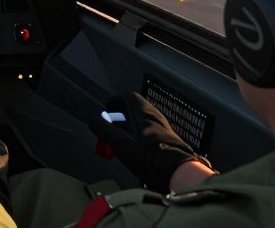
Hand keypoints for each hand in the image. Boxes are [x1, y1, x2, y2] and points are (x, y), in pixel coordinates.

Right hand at [89, 92, 209, 191]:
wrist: (181, 176)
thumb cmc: (152, 159)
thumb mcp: (122, 145)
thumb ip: (106, 132)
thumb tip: (93, 122)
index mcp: (146, 115)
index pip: (130, 98)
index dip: (116, 100)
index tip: (107, 106)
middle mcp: (158, 120)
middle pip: (138, 110)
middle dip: (121, 116)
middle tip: (111, 124)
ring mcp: (167, 132)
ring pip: (145, 123)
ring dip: (131, 128)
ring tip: (121, 140)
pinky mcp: (171, 145)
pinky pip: (153, 136)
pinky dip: (140, 138)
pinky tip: (136, 153)